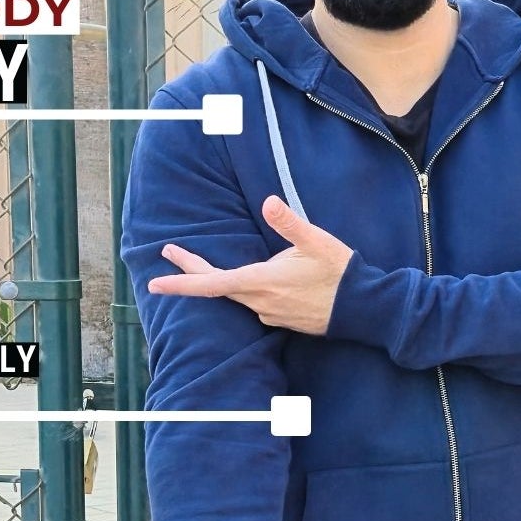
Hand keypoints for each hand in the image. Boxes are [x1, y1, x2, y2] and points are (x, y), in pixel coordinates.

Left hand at [146, 194, 352, 334]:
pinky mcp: (281, 319)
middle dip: (190, 271)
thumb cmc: (340, 273)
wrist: (364, 308)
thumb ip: (289, 222)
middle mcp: (260, 302)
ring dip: (217, 279)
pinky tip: (250, 280)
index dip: (182, 282)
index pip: (212, 283)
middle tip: (169, 253)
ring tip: (202, 264)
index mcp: (262, 282)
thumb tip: (268, 201)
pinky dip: (242, 289)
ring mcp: (270, 313)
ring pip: (234, 295)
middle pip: (216, 287)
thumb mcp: (316, 241)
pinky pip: (254, 302)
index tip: (155, 283)